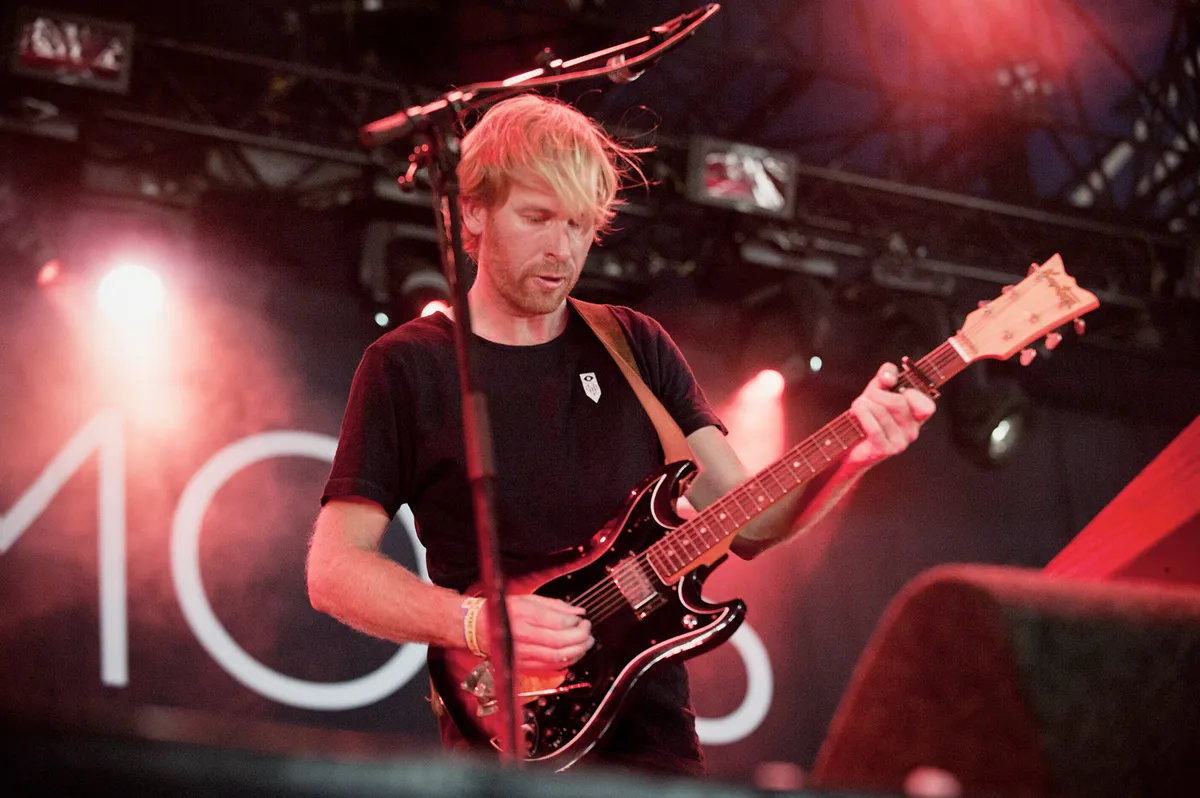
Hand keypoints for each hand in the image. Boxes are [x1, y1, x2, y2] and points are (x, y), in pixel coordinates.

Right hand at [475, 594, 593, 671]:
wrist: (479, 628)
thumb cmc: (504, 611)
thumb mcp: (529, 599)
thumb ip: (556, 606)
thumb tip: (578, 612)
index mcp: (524, 615)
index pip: (557, 622)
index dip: (575, 623)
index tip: (582, 619)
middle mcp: (523, 636)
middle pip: (560, 642)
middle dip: (580, 638)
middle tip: (588, 632)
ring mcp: (523, 653)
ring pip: (557, 658)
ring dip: (577, 651)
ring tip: (585, 643)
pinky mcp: (523, 665)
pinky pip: (550, 668)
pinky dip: (565, 662)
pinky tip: (572, 654)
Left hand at [845, 362, 935, 469]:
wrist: (850, 444)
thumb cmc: (868, 414)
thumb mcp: (878, 390)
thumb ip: (886, 376)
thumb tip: (890, 377)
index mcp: (917, 417)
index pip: (927, 406)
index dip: (911, 393)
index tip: (893, 386)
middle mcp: (912, 432)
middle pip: (898, 402)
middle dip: (877, 394)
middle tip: (867, 396)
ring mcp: (900, 443)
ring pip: (883, 412)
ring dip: (865, 404)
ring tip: (858, 405)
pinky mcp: (884, 450)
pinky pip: (874, 428)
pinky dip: (862, 414)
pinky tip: (855, 410)